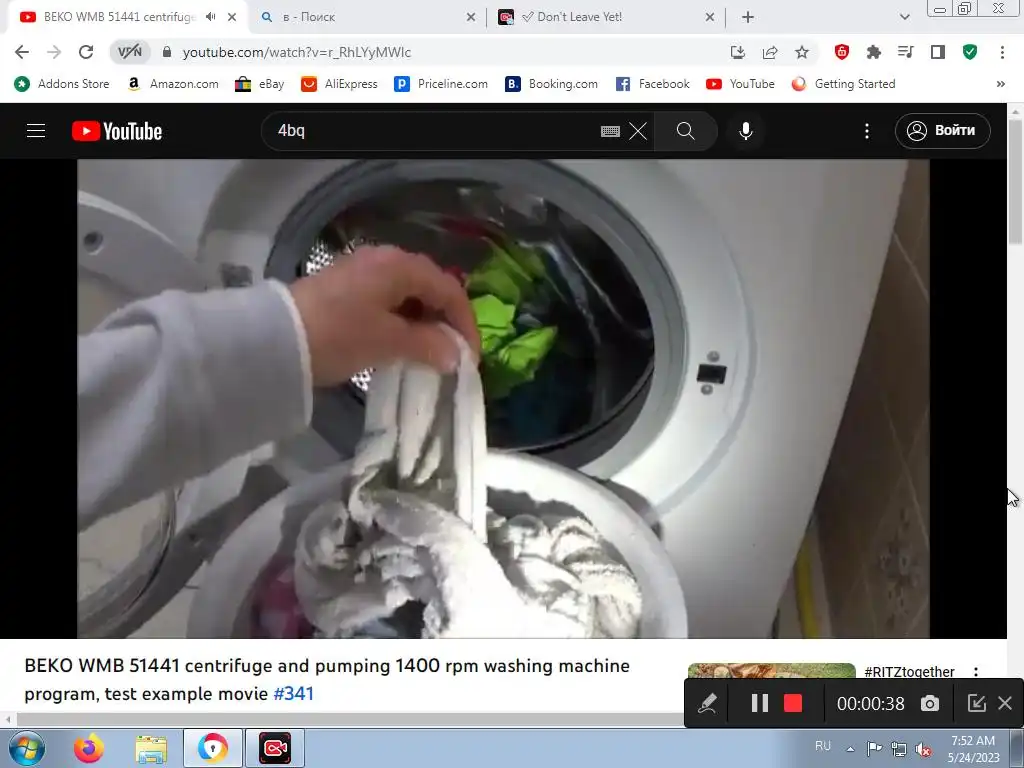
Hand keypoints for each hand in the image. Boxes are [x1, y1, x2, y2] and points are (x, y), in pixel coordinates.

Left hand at [288, 245, 480, 386]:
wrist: (274, 339)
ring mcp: (361, 271)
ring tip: (427, 355)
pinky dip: (400, 321)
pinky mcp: (343, 287)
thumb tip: (456, 355)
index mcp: (401, 266)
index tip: (471, 359)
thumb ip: (428, 345)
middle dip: (445, 322)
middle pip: (429, 288)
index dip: (466, 324)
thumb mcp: (389, 342)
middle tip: (452, 356)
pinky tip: (398, 345)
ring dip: (422, 323)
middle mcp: (384, 260)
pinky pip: (385, 300)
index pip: (450, 289)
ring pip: (407, 295)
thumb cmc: (339, 336)